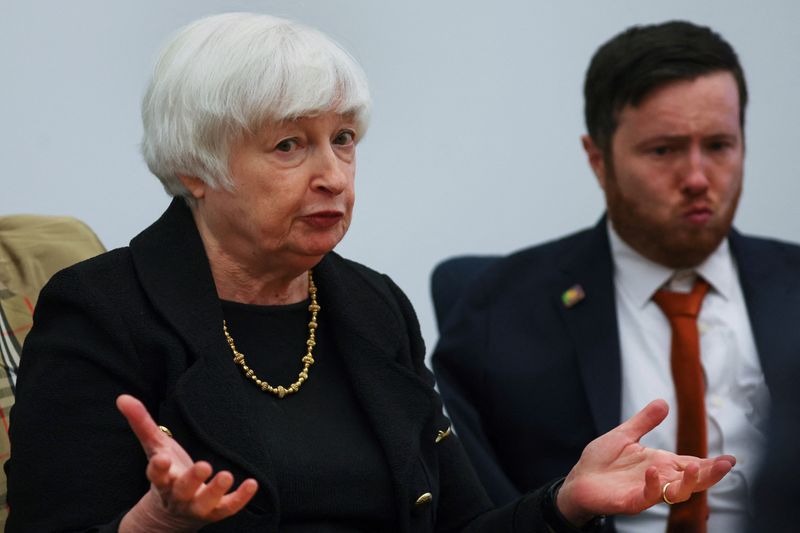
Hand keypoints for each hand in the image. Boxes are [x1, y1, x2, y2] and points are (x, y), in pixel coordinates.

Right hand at [116, 394, 257, 532]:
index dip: (158, 468)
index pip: (156, 475)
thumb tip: (122, 398)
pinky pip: (228, 508)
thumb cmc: (166, 473)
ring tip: (226, 475)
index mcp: (162, 479)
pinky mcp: (216, 511)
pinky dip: (240, 498)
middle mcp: (177, 495)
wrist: (172, 514)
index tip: (162, 458)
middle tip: (204, 466)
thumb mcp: (155, 448)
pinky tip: (252, 484)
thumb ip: (142, 423)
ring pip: (204, 502)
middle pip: (182, 490)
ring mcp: (197, 505)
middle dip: (192, 479)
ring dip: (215, 490)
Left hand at [556, 399, 734, 525]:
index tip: (730, 459)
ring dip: (688, 483)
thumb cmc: (600, 461)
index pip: (690, 464)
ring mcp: (645, 491)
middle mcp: (657, 479)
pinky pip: (647, 498)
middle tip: (725, 465)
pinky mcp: (630, 501)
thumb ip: (644, 421)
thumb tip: (664, 403)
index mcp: (659, 464)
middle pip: (691, 480)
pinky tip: (653, 472)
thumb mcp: (624, 435)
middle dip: (710, 474)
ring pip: (676, 493)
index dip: (710, 464)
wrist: (578, 480)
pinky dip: (653, 486)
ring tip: (695, 468)